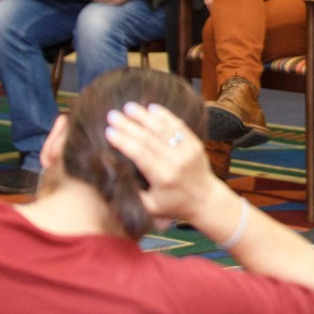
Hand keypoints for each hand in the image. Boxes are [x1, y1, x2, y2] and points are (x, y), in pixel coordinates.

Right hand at [104, 100, 218, 223]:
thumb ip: (132, 192)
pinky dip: (165, 115)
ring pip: (164, 128)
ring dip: (145, 116)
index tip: (109, 131)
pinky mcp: (195, 143)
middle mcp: (176, 161)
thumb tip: (112, 172)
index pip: (140, 153)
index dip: (124, 140)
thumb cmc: (172, 204)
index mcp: (163, 177)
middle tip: (112, 115)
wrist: (205, 199)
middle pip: (149, 138)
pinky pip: (179, 126)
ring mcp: (188, 150)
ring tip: (129, 107)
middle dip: (128, 125)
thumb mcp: (149, 206)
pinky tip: (151, 108)